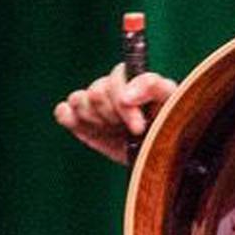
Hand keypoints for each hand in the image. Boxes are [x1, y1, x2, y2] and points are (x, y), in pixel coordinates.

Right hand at [53, 63, 178, 162]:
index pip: (117, 78)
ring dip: (95, 118)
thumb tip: (125, 96)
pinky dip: (68, 116)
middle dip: (113, 115)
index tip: (138, 127)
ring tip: (113, 129)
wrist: (159, 156)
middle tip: (131, 131)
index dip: (124, 103)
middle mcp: (110, 88)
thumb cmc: (169, 126)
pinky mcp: (81, 121)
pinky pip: (63, 112)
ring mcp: (94, 105)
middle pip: (97, 91)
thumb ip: (152, 87)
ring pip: (78, 100)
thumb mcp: (170, 104)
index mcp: (131, 78)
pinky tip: (81, 123)